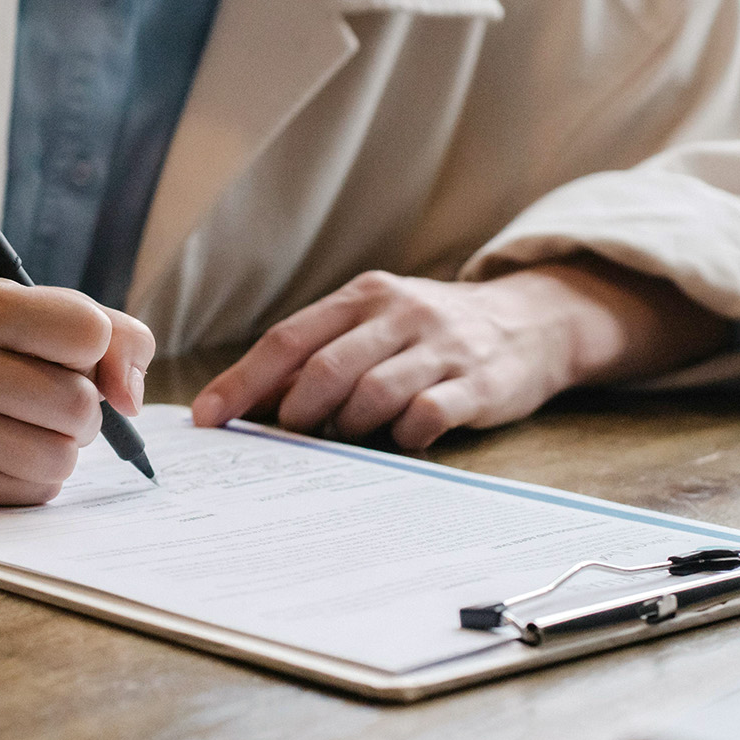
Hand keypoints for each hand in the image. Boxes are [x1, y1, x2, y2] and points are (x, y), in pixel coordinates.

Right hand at [0, 277, 154, 505]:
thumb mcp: (32, 304)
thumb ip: (111, 333)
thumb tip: (131, 399)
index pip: (88, 333)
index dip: (93, 344)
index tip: (67, 347)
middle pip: (78, 403)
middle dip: (84, 403)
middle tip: (55, 392)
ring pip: (61, 457)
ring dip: (65, 443)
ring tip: (34, 422)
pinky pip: (35, 491)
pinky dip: (38, 473)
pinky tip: (8, 446)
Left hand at [190, 261, 728, 449]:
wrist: (533, 321)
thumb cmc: (430, 333)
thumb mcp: (374, 323)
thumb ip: (319, 354)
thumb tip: (244, 402)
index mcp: (362, 297)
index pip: (288, 339)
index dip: (242, 381)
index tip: (206, 418)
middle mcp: (399, 314)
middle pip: (325, 368)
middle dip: (292, 413)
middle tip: (281, 441)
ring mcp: (441, 347)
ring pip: (372, 394)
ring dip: (346, 429)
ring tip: (344, 441)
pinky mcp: (479, 382)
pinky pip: (427, 415)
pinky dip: (402, 436)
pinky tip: (399, 441)